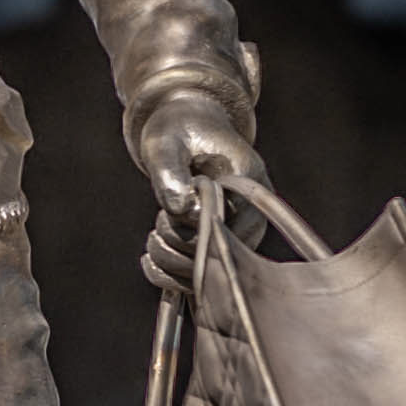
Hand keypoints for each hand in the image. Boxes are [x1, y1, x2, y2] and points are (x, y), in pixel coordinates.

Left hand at [134, 90, 264, 300]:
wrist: (187, 127)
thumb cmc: (178, 130)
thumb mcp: (165, 145)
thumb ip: (171, 175)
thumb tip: (180, 210)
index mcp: (250, 186)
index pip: (224, 231)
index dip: (188, 232)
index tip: (166, 213)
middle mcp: (255, 215)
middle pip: (219, 259)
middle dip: (176, 247)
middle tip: (159, 221)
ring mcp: (243, 234)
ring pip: (209, 274)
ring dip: (170, 263)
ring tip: (154, 235)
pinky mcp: (225, 245)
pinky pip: (201, 278)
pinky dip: (169, 275)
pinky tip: (150, 259)